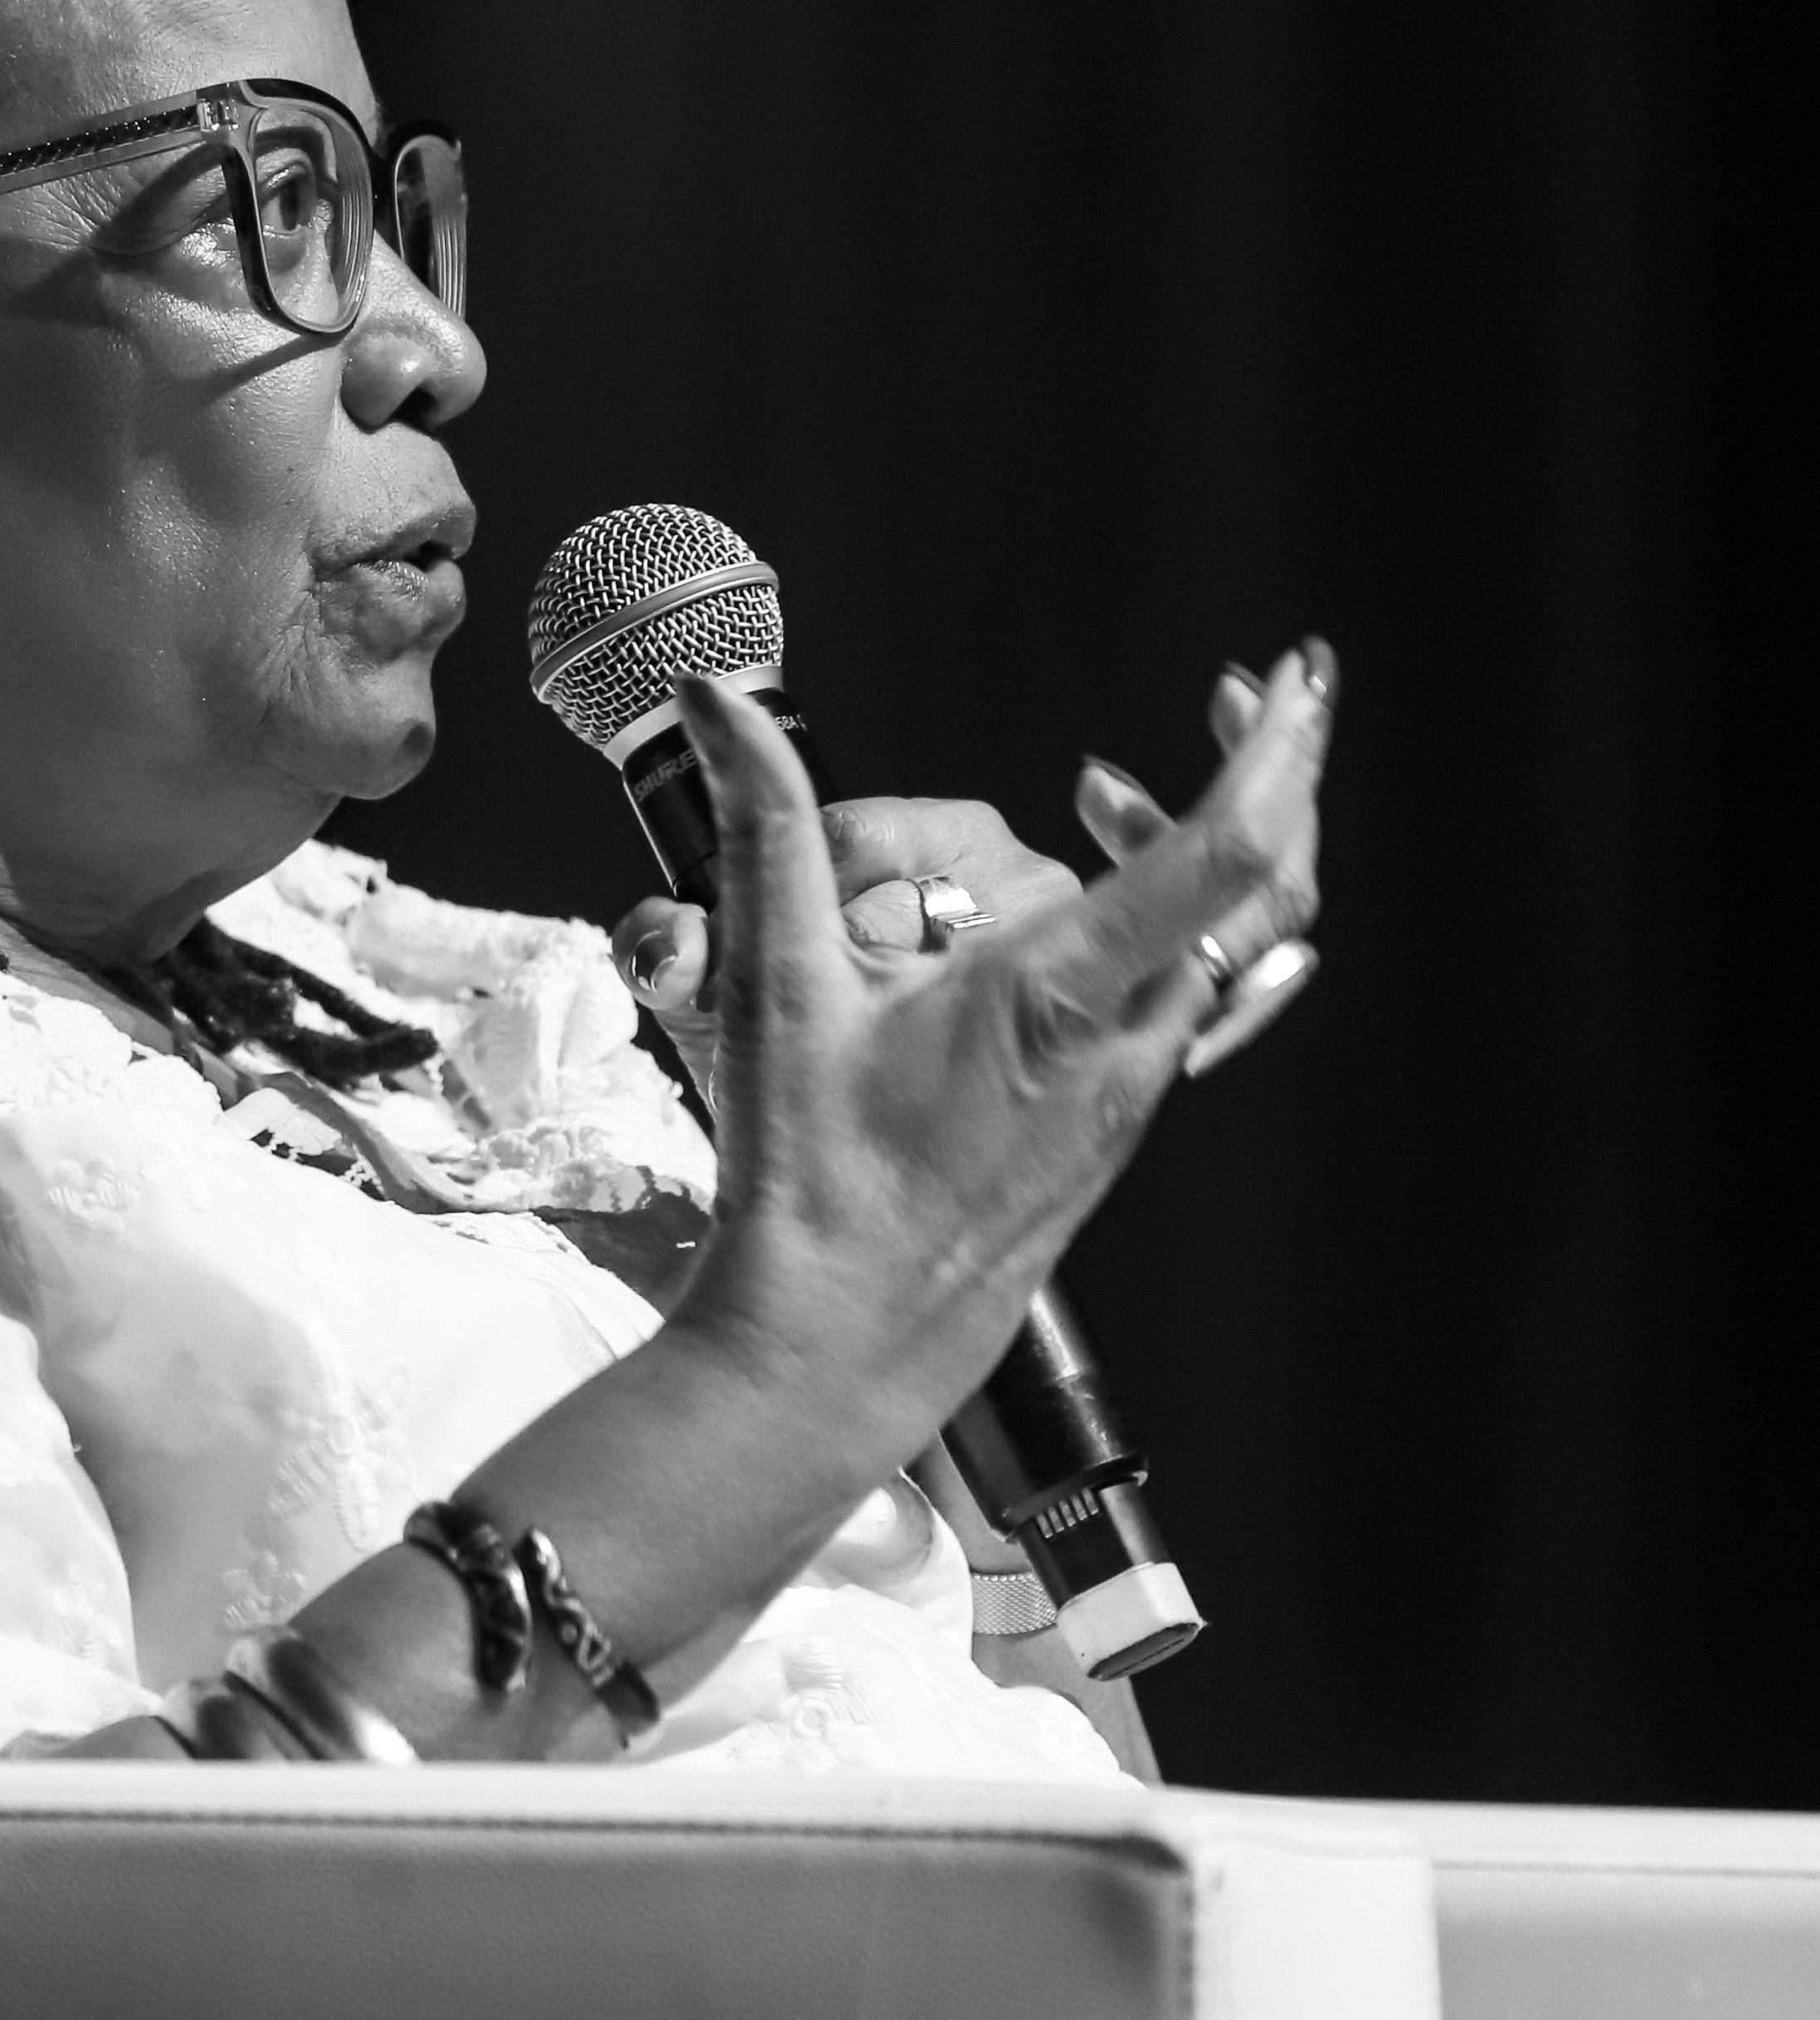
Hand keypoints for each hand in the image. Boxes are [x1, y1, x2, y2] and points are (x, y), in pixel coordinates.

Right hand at [672, 645, 1332, 1491]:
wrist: (841, 1343)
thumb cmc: (811, 1184)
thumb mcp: (773, 989)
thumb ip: (764, 828)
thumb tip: (721, 703)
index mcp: (1060, 997)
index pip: (1221, 856)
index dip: (1276, 754)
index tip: (1299, 676)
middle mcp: (1126, 1040)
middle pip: (1260, 888)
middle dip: (1261, 773)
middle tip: (1247, 688)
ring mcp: (1132, 1084)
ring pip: (1220, 941)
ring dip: (1177, 848)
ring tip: (1102, 792)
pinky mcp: (1115, 1113)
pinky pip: (1180, 992)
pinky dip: (1154, 920)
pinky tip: (1077, 902)